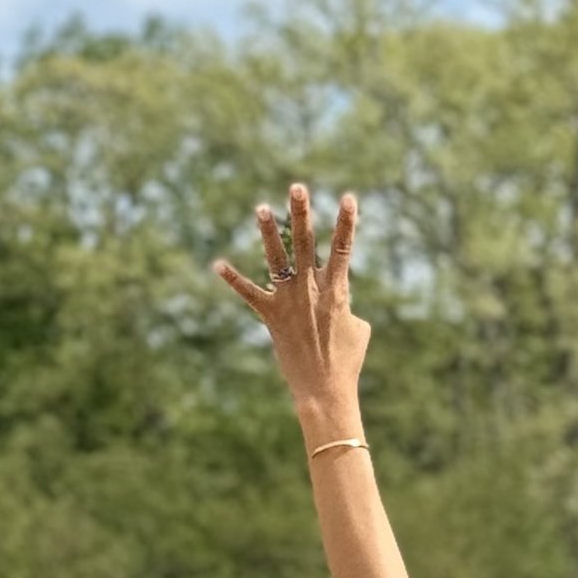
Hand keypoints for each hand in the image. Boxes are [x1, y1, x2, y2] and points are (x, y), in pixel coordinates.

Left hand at [216, 183, 370, 422]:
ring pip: (277, 260)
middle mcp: (312, 290)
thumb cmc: (347, 361)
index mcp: (337, 291)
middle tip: (297, 187)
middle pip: (307, 243)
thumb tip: (342, 302)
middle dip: (302, 213)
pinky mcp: (271, 317)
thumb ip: (348, 306)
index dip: (347, 222)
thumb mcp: (359, 329)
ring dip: (269, 233)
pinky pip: (250, 294)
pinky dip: (234, 280)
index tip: (348, 197)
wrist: (324, 389)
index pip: (343, 249)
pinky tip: (218, 264)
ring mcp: (289, 302)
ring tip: (261, 208)